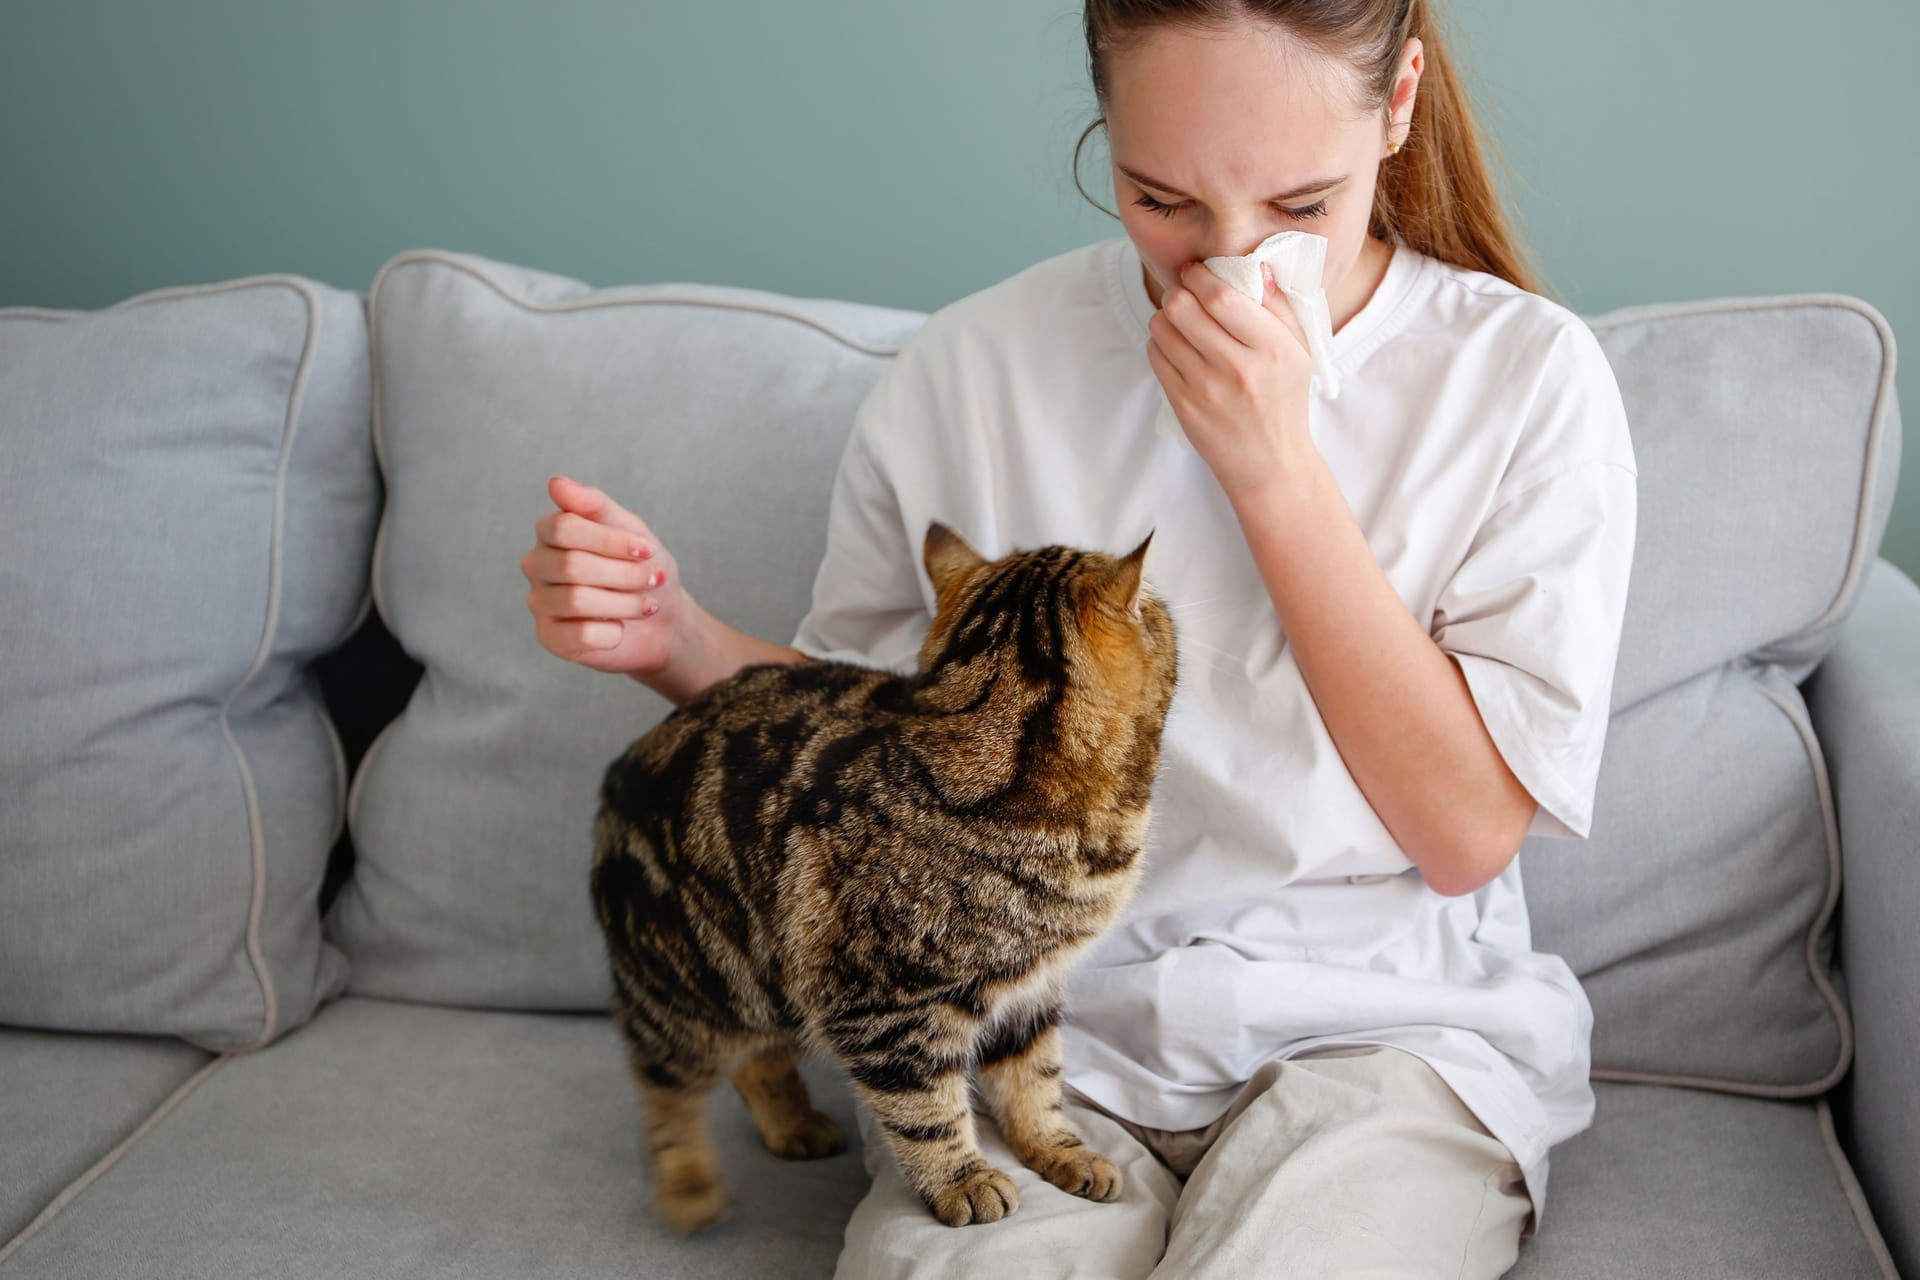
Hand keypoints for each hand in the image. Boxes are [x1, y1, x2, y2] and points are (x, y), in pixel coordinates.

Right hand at [522, 476, 686, 674]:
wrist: (663, 618)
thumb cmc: (642, 566)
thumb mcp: (629, 528)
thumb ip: (594, 504)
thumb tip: (555, 483)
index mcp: (550, 533)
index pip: (563, 528)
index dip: (609, 540)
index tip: (646, 549)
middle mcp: (537, 565)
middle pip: (571, 565)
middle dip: (623, 574)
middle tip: (653, 578)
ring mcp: (540, 602)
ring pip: (575, 601)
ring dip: (624, 603)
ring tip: (648, 605)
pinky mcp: (550, 638)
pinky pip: (578, 635)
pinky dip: (612, 632)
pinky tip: (621, 628)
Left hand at [1146, 259, 1317, 501]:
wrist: (1270, 462)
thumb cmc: (1285, 400)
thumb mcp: (1298, 352)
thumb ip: (1279, 307)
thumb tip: (1257, 267)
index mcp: (1270, 348)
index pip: (1221, 297)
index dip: (1200, 276)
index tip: (1195, 270)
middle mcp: (1237, 367)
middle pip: (1183, 307)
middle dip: (1177, 292)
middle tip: (1184, 293)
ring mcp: (1205, 388)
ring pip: (1162, 329)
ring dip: (1166, 317)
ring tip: (1180, 322)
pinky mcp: (1184, 405)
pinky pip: (1156, 356)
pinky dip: (1161, 344)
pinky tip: (1178, 348)